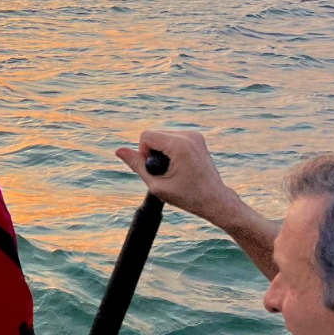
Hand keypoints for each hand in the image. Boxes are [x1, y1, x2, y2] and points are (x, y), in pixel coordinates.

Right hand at [115, 129, 236, 226]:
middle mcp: (189, 136)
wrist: (215, 200)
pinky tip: (180, 165)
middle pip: (155, 134)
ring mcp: (195, 135)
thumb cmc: (188, 196)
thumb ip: (137, 165)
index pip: (146, 135)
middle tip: (164, 172)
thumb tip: (119, 150)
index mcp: (180, 145)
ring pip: (163, 135)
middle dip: (153, 152)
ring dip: (161, 151)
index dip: (143, 152)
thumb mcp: (157, 184)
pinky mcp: (197, 138)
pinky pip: (173, 138)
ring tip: (174, 170)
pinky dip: (170, 149)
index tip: (154, 168)